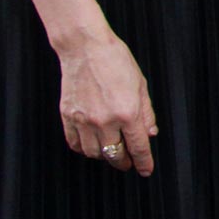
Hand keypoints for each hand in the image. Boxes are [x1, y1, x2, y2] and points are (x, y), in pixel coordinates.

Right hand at [57, 30, 156, 176]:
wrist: (86, 48)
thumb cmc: (116, 61)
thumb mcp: (140, 85)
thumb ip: (146, 112)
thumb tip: (150, 133)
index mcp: (127, 112)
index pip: (138, 146)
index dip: (144, 161)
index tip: (146, 170)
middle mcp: (105, 121)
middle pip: (114, 155)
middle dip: (124, 162)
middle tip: (128, 162)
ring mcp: (84, 120)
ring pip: (94, 153)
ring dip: (104, 156)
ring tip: (111, 150)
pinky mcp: (68, 117)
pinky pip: (75, 144)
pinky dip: (84, 148)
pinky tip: (92, 144)